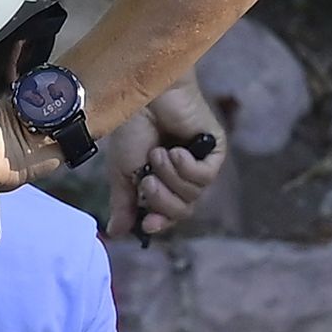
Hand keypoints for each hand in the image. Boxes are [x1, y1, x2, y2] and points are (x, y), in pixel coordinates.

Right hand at [101, 78, 224, 242]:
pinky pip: (205, 176)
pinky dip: (187, 167)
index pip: (166, 215)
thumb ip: (124, 204)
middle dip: (162, 200)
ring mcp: (200, 164)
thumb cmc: (131, 130)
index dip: (159, 222)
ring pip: (193, 194)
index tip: (147, 224)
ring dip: (170, 176)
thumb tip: (116, 233)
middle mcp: (183, 176)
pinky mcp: (214, 151)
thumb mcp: (122, 173)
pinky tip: (176, 151)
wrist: (142, 99)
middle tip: (147, 181)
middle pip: (182, 210)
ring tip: (158, 153)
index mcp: (161, 182)